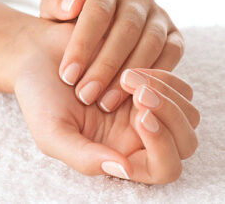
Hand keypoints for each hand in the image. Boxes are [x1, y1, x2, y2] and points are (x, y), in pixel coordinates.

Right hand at [14, 23, 198, 183]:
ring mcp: (145, 108)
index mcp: (116, 153)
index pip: (163, 168)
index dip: (162, 148)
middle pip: (185, 142)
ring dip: (167, 94)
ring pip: (187, 112)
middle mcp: (135, 135)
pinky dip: (163, 76)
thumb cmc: (40, 98)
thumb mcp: (52, 134)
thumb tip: (125, 169)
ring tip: (129, 77)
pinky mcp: (149, 83)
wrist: (38, 57)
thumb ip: (83, 158)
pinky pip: (178, 86)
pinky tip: (133, 68)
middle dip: (170, 116)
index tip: (139, 117)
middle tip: (139, 94)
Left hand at [40, 0, 183, 112]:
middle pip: (126, 29)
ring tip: (105, 104)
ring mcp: (159, 16)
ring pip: (150, 43)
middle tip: (85, 96)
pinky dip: (156, 76)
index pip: (98, 12)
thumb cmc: (73, 27)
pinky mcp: (175, 36)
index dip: (83, 44)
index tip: (67, 76)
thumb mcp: (56, 15)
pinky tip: (134, 97)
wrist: (103, 29)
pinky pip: (172, 54)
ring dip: (129, 76)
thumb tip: (73, 4)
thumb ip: (56, 6)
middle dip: (105, 66)